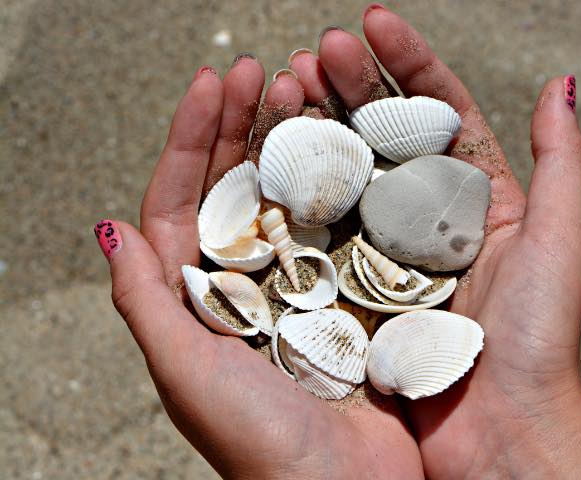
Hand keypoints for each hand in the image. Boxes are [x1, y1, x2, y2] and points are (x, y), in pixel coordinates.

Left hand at [95, 60, 422, 477]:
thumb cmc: (260, 448)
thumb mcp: (187, 373)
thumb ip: (147, 303)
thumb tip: (107, 228)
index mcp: (199, 298)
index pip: (182, 200)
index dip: (191, 139)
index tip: (212, 84)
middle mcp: (247, 285)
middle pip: (235, 187)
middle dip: (241, 125)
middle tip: (258, 71)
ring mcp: (301, 285)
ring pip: (289, 197)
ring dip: (293, 143)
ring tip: (303, 92)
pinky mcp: (349, 295)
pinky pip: (342, 227)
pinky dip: (344, 185)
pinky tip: (352, 148)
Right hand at [310, 5, 580, 477]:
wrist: (498, 435)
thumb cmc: (537, 343)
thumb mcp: (559, 240)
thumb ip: (561, 160)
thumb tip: (563, 84)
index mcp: (478, 198)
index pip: (441, 111)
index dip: (408, 62)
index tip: (372, 21)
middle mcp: (428, 218)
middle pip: (385, 135)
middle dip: (352, 85)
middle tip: (316, 49)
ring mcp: (386, 251)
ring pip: (348, 174)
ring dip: (319, 126)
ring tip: (286, 84)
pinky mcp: (354, 287)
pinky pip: (323, 229)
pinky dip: (300, 191)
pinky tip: (273, 155)